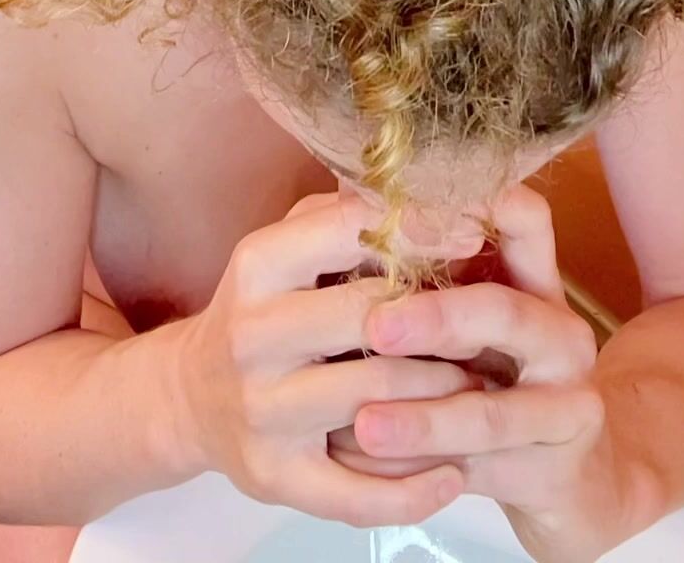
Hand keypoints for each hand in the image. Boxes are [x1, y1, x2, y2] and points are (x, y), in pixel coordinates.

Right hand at [169, 192, 480, 527]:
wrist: (191, 396)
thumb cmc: (265, 309)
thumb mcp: (287, 247)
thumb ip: (346, 217)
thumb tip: (426, 188)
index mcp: (259, 266)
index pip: (349, 231)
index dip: (421, 229)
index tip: (476, 231)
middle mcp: (253, 335)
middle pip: (373, 318)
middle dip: (444, 322)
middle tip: (492, 324)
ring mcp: (263, 410)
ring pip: (379, 400)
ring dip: (446, 395)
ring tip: (484, 387)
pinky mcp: (274, 475)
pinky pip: (357, 494)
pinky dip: (415, 489)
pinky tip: (454, 473)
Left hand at [333, 186, 628, 562]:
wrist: (566, 473)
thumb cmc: (496, 374)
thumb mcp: (470, 317)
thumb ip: (425, 273)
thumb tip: (342, 222)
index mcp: (536, 282)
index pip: (525, 219)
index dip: (473, 207)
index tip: (401, 214)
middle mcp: (560, 334)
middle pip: (507, 312)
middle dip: (439, 318)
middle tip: (377, 326)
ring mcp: (566, 407)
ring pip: (494, 414)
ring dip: (425, 419)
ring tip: (365, 424)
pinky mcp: (554, 473)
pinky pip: (481, 473)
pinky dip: (420, 473)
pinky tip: (372, 470)